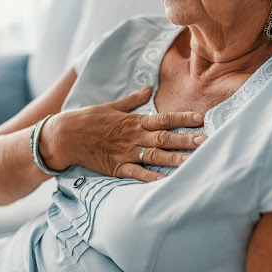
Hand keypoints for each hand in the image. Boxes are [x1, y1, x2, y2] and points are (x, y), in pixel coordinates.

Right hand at [39, 86, 205, 181]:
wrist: (65, 135)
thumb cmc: (89, 119)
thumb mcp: (112, 106)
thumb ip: (133, 100)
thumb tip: (148, 88)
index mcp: (134, 121)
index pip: (164, 118)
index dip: (183, 118)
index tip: (201, 118)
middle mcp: (133, 137)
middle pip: (164, 138)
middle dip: (186, 140)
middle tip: (206, 141)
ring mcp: (125, 153)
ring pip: (154, 156)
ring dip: (174, 159)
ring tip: (192, 161)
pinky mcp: (116, 167)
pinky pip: (135, 173)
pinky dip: (149, 178)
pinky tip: (164, 182)